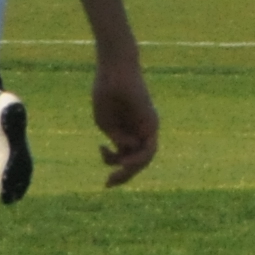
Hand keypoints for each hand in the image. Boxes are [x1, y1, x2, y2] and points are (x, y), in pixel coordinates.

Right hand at [90, 52, 160, 185]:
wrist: (113, 70)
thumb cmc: (106, 93)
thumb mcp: (106, 123)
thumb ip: (116, 139)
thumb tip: (128, 151)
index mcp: (127, 131)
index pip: (127, 157)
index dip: (115, 168)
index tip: (103, 174)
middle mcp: (140, 130)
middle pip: (138, 161)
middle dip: (124, 176)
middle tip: (108, 184)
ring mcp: (147, 126)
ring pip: (146, 157)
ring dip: (131, 169)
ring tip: (116, 174)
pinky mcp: (151, 120)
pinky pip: (148, 146)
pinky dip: (137, 156)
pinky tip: (123, 156)